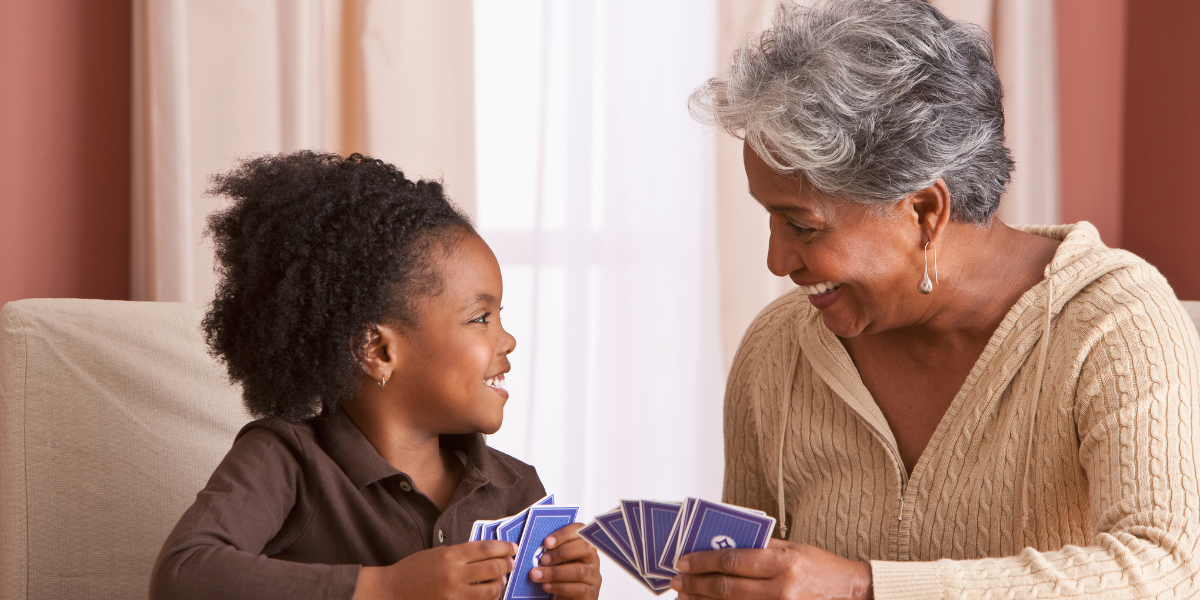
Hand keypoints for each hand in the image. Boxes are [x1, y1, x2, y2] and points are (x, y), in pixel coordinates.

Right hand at [352, 540, 516, 599]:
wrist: (393, 590)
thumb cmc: (414, 569)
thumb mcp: (438, 553)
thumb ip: (462, 553)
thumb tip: (488, 553)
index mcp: (450, 556)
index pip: (486, 549)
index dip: (504, 548)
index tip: (512, 548)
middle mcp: (454, 575)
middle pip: (493, 568)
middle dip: (507, 565)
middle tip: (510, 563)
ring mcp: (454, 594)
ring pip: (491, 590)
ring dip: (500, 584)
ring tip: (500, 579)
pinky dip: (488, 598)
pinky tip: (488, 592)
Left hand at [528, 523, 601, 598]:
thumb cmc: (559, 579)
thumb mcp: (555, 562)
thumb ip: (549, 552)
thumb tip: (528, 546)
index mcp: (584, 546)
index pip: (580, 532)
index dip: (564, 534)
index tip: (547, 542)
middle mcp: (592, 560)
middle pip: (585, 548)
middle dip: (562, 552)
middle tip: (543, 559)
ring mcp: (594, 578)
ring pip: (580, 570)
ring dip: (555, 572)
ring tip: (537, 574)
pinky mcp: (591, 594)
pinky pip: (578, 589)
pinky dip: (559, 587)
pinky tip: (546, 586)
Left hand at [671, 539, 871, 599]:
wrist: (852, 594)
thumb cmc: (822, 568)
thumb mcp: (793, 548)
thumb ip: (760, 546)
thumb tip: (722, 543)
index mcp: (784, 563)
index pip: (733, 560)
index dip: (704, 561)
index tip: (683, 561)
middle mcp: (781, 589)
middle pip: (727, 588)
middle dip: (696, 584)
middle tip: (677, 581)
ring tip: (685, 596)